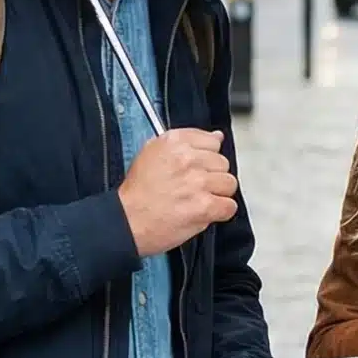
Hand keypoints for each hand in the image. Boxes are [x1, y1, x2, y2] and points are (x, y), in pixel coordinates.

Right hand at [119, 129, 238, 257]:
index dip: (206, 157)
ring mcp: (197, 182)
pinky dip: (220, 212)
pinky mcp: (204, 206)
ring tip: (199, 200)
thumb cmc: (137, 193)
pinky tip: (205, 212)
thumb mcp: (152, 153)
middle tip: (194, 187)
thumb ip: (187, 142)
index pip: (212, 141)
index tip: (198, 167)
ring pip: (229, 183)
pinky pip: (229, 206)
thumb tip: (216, 136)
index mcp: (174, 142)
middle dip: (211, 176)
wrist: (128, 221)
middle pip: (222, 163)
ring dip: (218, 194)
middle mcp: (187, 159)